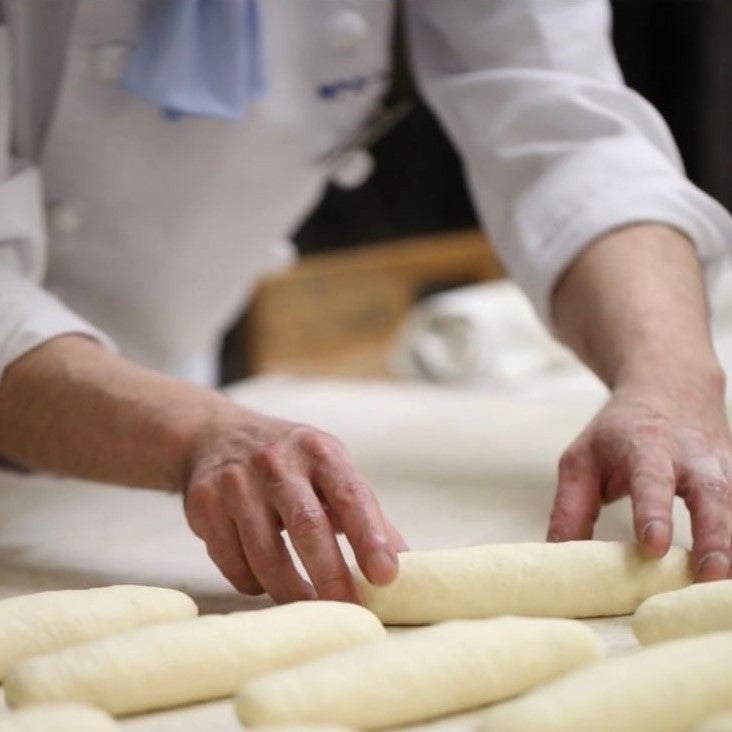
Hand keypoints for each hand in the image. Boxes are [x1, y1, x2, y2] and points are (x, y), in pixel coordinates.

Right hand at [183, 405, 407, 602]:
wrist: (215, 435)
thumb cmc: (290, 462)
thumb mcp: (329, 468)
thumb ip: (364, 511)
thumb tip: (404, 561)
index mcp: (319, 450)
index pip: (351, 494)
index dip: (370, 537)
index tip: (387, 576)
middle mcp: (277, 462)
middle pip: (307, 526)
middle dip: (332, 574)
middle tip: (352, 610)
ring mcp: (236, 482)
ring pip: (266, 554)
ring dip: (292, 591)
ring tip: (312, 607)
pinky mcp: (203, 505)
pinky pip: (233, 563)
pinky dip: (255, 583)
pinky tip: (267, 582)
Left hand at [547, 373, 731, 580]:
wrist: (669, 387)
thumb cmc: (617, 434)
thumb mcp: (582, 459)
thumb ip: (571, 507)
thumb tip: (558, 554)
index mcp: (646, 447)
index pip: (651, 480)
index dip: (653, 512)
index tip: (653, 546)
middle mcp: (692, 455)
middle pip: (710, 493)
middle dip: (713, 534)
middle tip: (709, 575)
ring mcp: (723, 465)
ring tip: (724, 583)